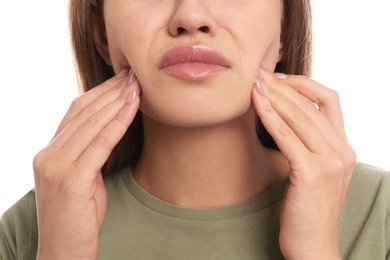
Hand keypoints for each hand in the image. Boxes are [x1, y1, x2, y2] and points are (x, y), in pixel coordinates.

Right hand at [33, 69, 140, 258]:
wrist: (64, 253)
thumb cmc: (78, 218)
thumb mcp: (82, 180)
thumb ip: (87, 154)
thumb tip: (108, 130)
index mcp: (49, 153)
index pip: (76, 113)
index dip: (100, 92)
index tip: (121, 79)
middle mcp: (48, 154)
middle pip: (83, 111)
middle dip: (110, 90)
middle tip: (132, 72)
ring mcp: (56, 166)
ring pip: (92, 122)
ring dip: (118, 99)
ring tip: (137, 83)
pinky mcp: (70, 179)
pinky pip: (101, 142)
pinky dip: (119, 120)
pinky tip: (134, 105)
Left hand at [252, 67, 355, 258]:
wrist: (313, 244)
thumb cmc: (307, 208)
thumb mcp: (314, 171)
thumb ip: (310, 146)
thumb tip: (287, 120)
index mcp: (344, 147)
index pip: (329, 101)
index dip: (303, 84)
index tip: (278, 78)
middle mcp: (341, 150)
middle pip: (311, 104)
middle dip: (283, 85)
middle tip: (259, 72)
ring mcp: (330, 161)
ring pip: (299, 116)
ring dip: (274, 95)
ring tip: (254, 81)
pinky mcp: (311, 172)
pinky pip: (286, 136)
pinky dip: (270, 116)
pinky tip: (256, 103)